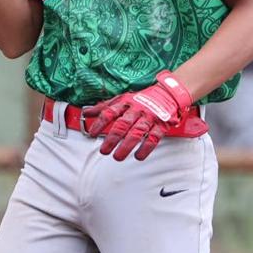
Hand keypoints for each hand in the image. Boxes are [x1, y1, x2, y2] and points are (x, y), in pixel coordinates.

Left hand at [82, 71, 199, 160]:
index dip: (100, 123)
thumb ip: (104, 108)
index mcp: (124, 103)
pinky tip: (138, 156)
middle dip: (112, 139)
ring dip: (126, 146)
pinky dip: (146, 148)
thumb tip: (86, 113)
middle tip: (104, 151)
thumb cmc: (139, 100)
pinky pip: (153, 138)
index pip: (109, 112)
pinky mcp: (160, 125)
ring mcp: (149, 117)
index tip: (92, 134)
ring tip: (117, 157)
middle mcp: (136, 110)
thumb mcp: (120, 100)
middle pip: (122, 124)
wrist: (166, 94)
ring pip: (137, 132)